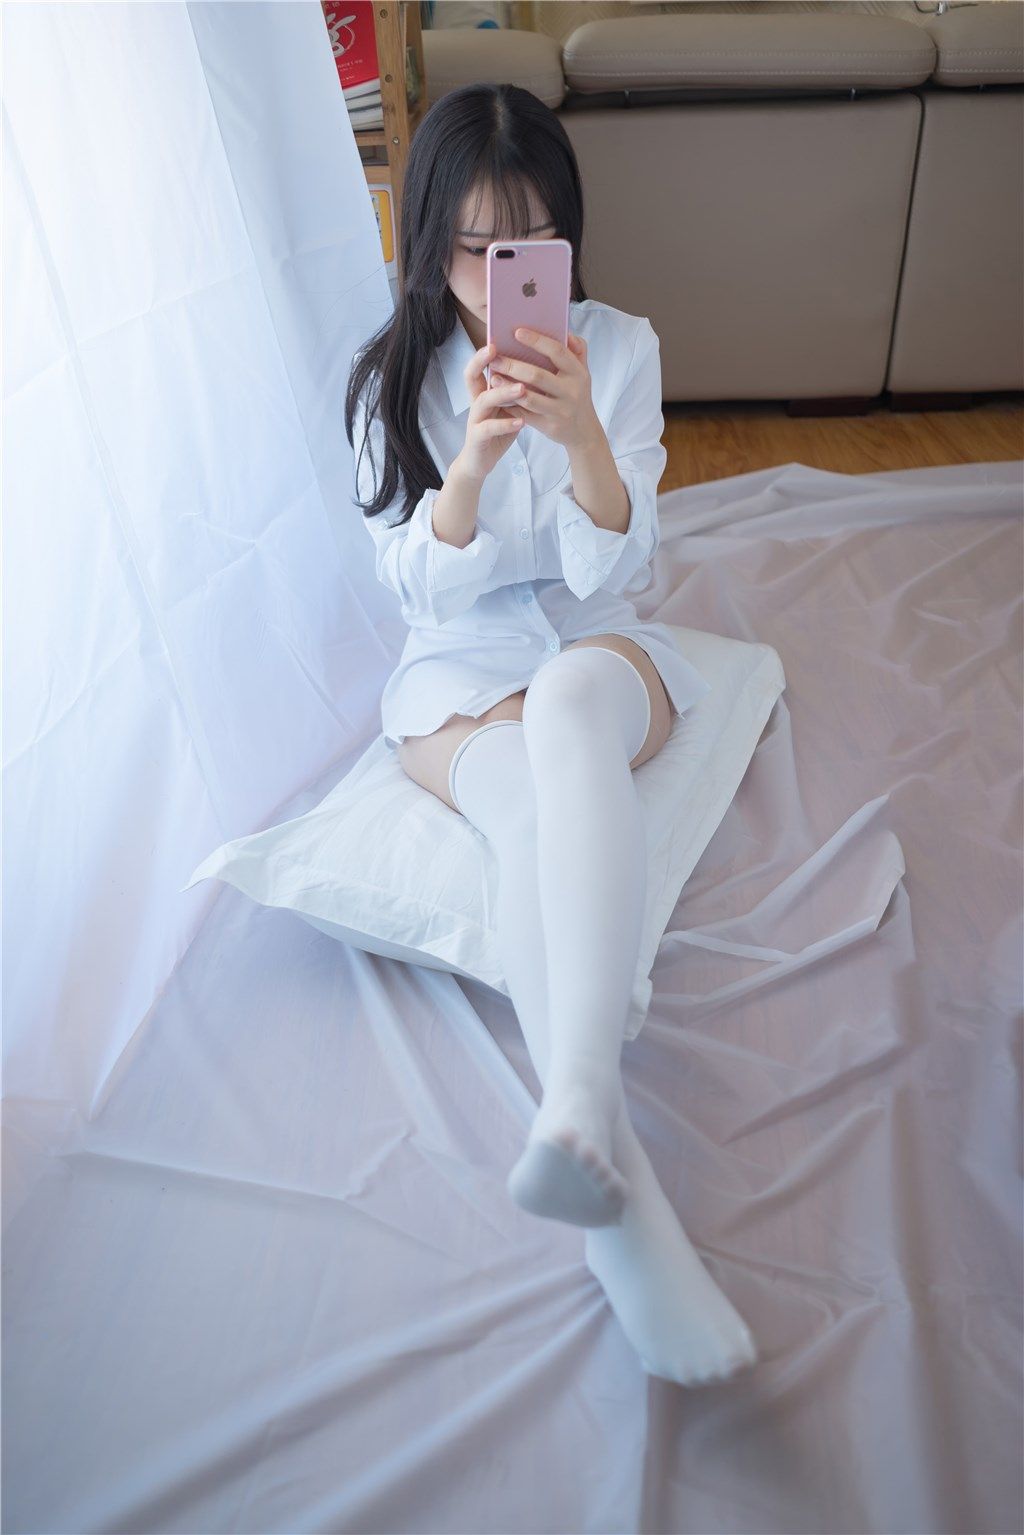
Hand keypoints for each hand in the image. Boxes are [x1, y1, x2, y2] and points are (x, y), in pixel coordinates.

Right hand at [457, 341, 526, 482]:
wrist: (481, 460)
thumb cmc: (499, 428)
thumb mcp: (508, 404)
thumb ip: (518, 385)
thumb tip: (540, 361)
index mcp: (483, 390)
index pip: (477, 366)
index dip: (483, 353)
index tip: (495, 339)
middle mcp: (475, 401)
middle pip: (472, 377)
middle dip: (485, 363)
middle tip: (499, 351)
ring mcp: (475, 419)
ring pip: (483, 401)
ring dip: (502, 393)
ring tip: (522, 388)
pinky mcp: (478, 438)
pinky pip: (490, 429)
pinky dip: (505, 424)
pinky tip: (522, 422)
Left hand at [488, 327, 602, 451]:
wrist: (584, 430)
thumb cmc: (577, 394)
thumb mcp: (583, 372)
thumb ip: (577, 350)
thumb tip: (565, 331)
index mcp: (578, 373)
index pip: (557, 352)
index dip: (537, 341)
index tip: (516, 332)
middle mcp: (571, 391)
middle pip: (537, 375)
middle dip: (513, 366)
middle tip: (495, 358)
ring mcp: (560, 410)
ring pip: (528, 397)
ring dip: (507, 387)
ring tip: (493, 377)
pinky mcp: (550, 426)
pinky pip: (525, 414)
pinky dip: (510, 405)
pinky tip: (498, 397)